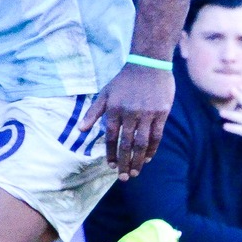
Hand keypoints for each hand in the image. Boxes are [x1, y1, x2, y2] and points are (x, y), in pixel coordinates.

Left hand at [92, 62, 174, 179]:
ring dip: (138, 160)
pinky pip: (157, 135)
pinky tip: (148, 158)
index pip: (111, 137)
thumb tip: (80, 130)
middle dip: (125, 163)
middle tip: (124, 177)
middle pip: (127, 144)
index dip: (111, 154)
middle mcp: (130, 113)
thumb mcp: (105, 93)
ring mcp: (147, 113)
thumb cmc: (124, 80)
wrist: (149, 63)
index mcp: (114, 109)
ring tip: (135, 172)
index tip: (112, 166)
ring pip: (142, 143)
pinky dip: (152, 149)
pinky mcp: (161, 112)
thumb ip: (93, 112)